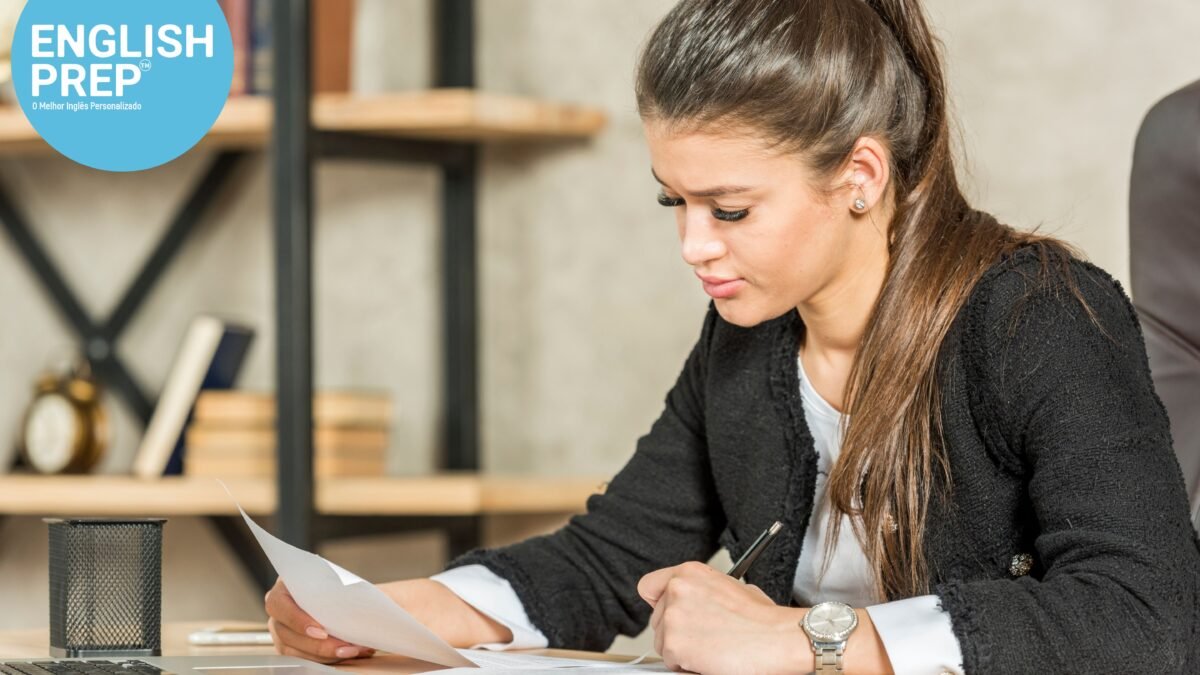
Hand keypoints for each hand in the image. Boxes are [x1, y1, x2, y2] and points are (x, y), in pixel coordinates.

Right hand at [264, 579, 376, 662]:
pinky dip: (326, 659)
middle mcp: (278, 609)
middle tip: (344, 648)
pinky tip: (346, 654)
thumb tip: (368, 600)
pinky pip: (303, 658)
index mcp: (284, 586)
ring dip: (324, 655)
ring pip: (294, 651)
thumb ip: (345, 587)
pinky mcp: (290, 646)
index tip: (322, 631)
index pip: (278, 604)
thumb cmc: (337, 582)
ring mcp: (281, 629)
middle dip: (317, 646)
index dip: (297, 620)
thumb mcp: (338, 579)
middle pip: (286, 634)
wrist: (340, 592)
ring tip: (351, 651)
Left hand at [637, 561, 809, 673]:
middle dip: (676, 632)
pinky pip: (671, 662)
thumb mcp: (729, 587)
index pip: (649, 586)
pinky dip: (688, 666)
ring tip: (712, 648)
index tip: (669, 614)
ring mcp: (673, 616)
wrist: (777, 639)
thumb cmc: (762, 619)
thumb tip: (691, 604)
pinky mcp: (674, 644)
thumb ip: (700, 591)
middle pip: (657, 619)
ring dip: (682, 650)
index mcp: (689, 572)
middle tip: (704, 638)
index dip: (659, 604)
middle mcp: (677, 590)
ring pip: (662, 642)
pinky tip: (710, 659)